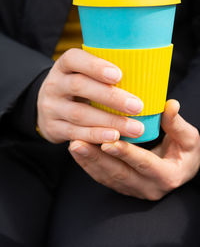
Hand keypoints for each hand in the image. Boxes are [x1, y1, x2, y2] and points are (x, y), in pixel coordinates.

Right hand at [37, 48, 143, 142]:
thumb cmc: (80, 88)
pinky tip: (114, 138)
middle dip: (110, 97)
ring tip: (135, 128)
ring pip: (79, 114)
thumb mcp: (84, 75)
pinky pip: (74, 134)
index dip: (95, 66)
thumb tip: (146, 73)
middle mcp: (54, 84)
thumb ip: (105, 74)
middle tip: (137, 106)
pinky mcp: (52, 128)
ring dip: (109, 121)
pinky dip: (96, 136)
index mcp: (64, 66)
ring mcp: (51, 107)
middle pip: (79, 86)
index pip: (74, 59)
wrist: (49, 107)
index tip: (119, 75)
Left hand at [69, 100, 199, 199]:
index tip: (107, 142)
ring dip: (88, 161)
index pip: (143, 164)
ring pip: (107, 177)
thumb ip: (177, 124)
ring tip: (73, 145)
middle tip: (78, 143)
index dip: (125, 153)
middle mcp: (148, 188)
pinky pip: (103, 177)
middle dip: (97, 158)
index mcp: (167, 176)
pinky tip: (77, 152)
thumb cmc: (185, 152)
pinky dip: (89, 165)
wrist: (181, 170)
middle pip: (119, 173)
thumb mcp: (189, 139)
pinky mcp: (122, 186)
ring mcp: (133, 189)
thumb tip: (171, 105)